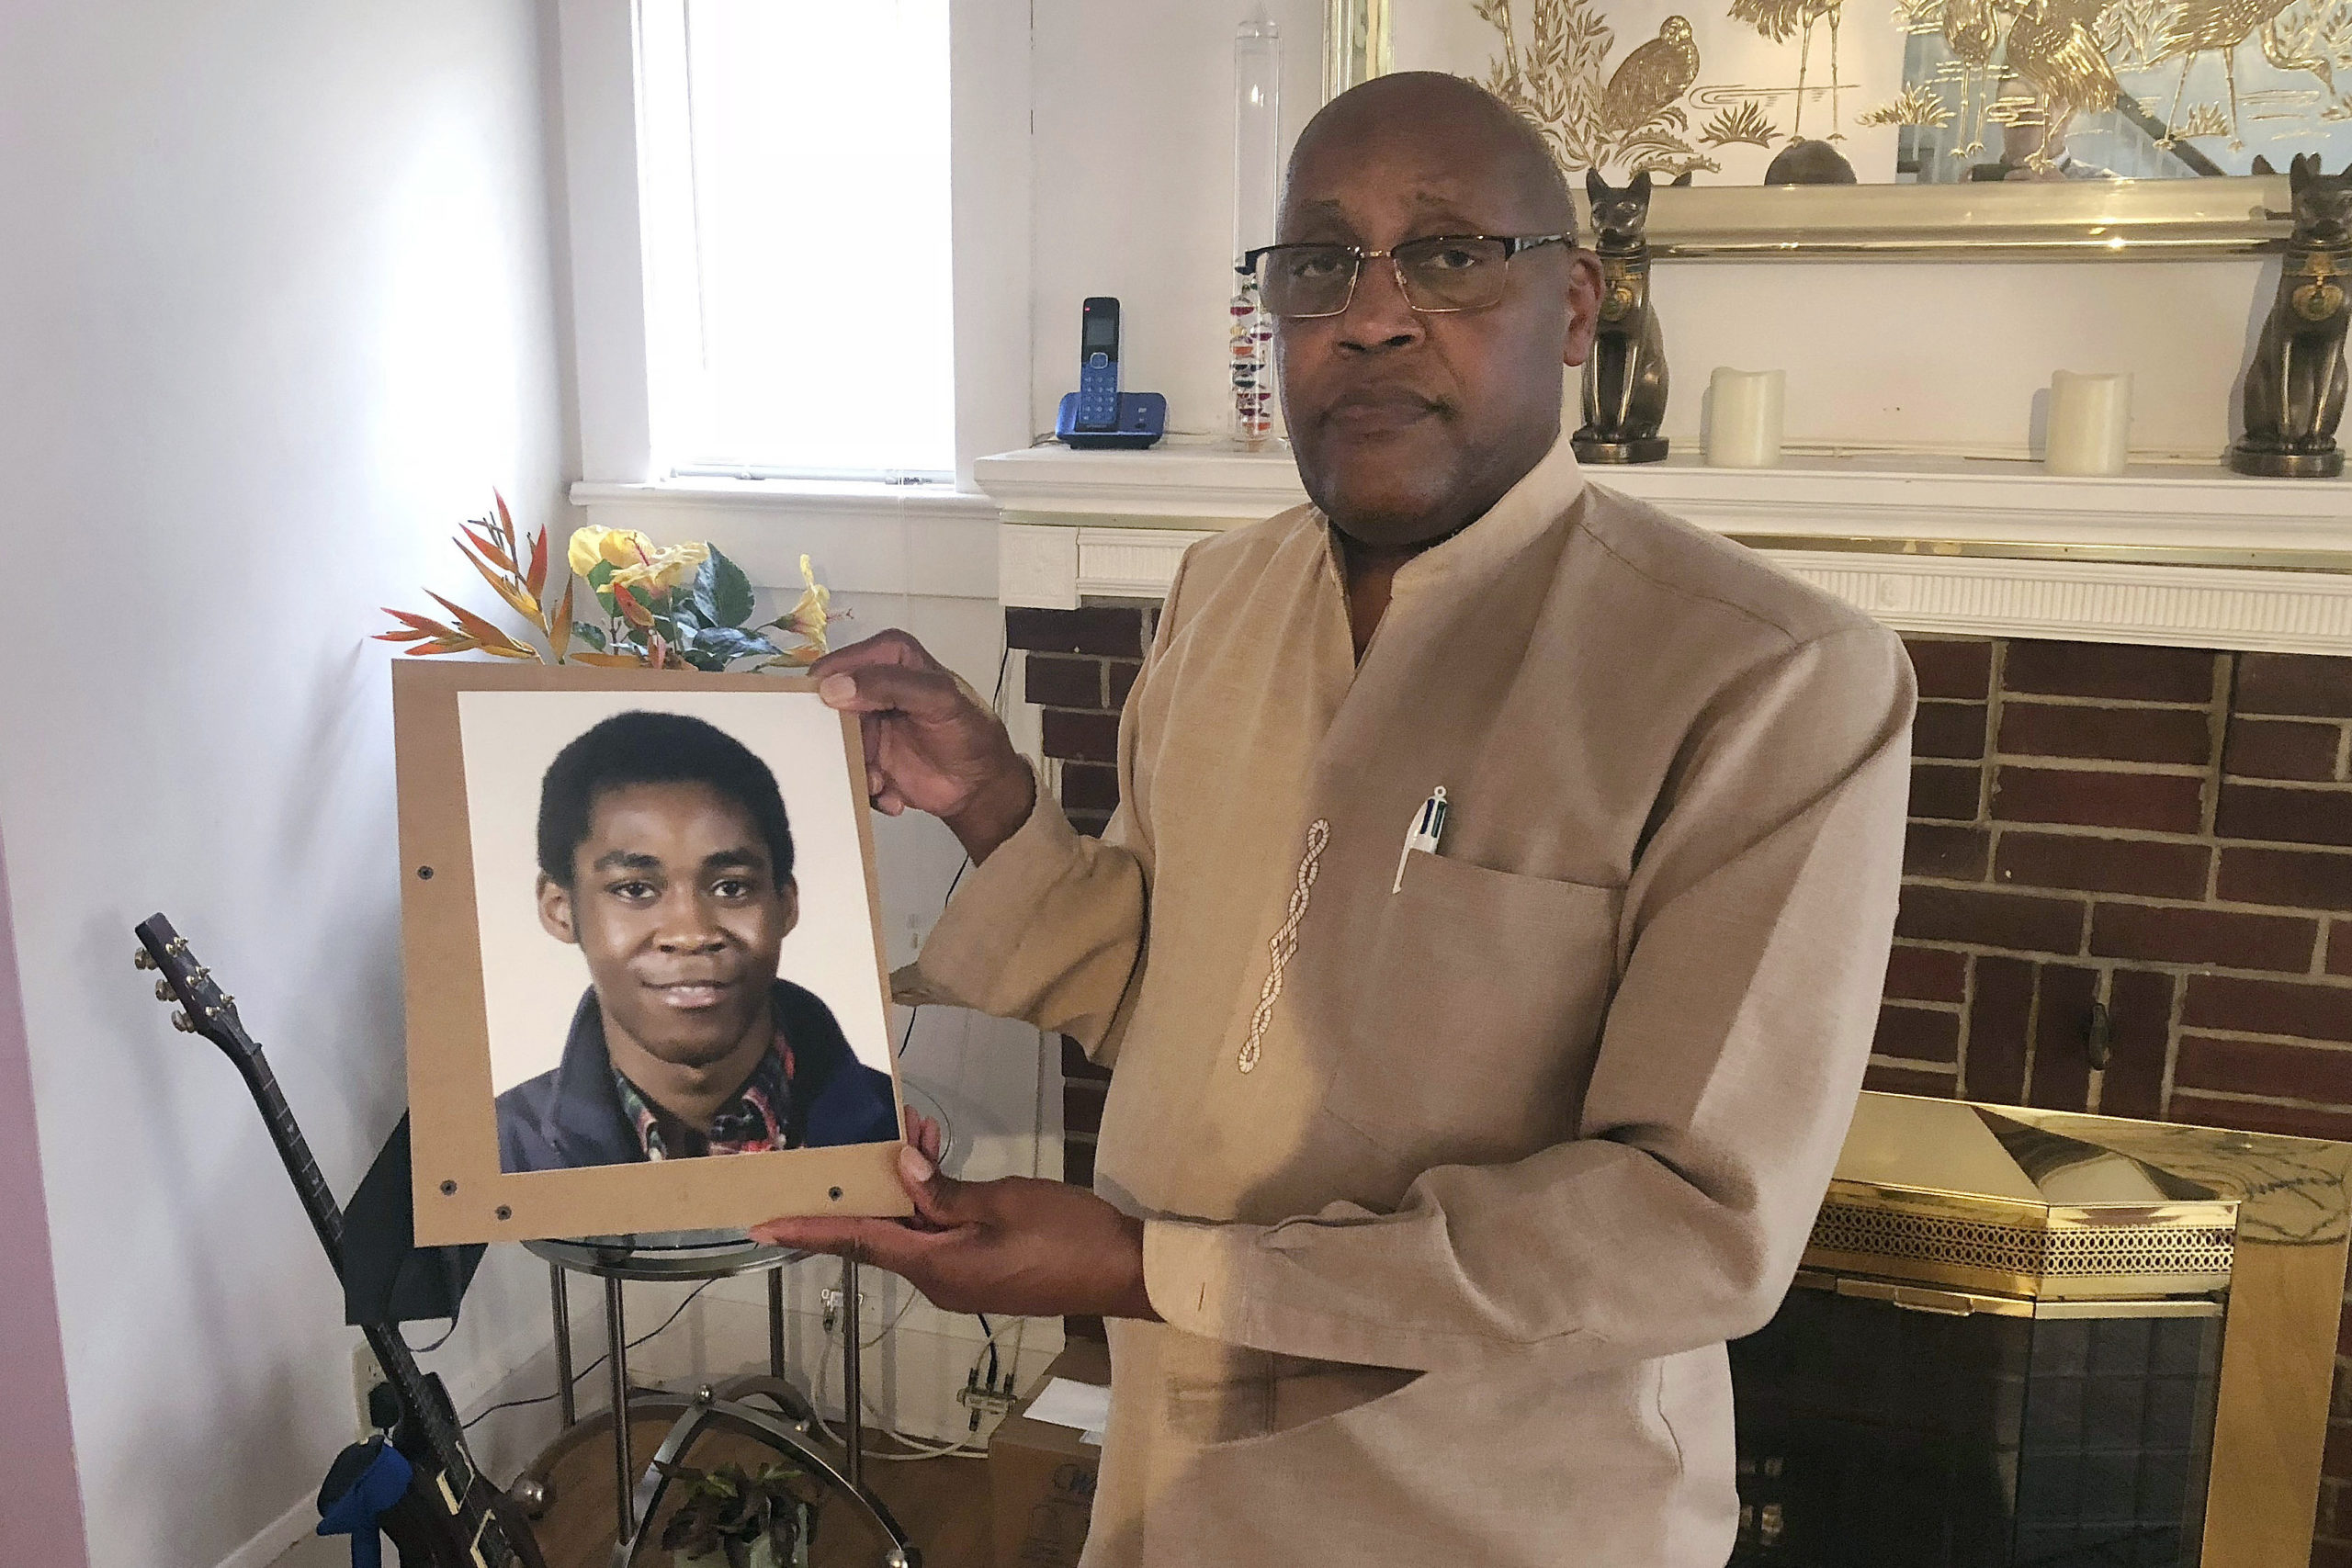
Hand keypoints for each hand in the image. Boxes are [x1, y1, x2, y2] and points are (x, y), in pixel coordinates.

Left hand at [751, 1126, 1159, 1321]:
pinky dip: (932, 1201)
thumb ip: (945, 1190)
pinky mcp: (981, 1271)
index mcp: (936, 1266)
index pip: (858, 1241)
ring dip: (907, 1187)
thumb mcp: (1002, 1202)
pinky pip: (937, 1236)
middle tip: (870, 1141)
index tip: (762, 1225)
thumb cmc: (1066, 1235)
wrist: (1123, 1272)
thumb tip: (900, 1170)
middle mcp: (938, 1279)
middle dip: (868, 1187)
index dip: (809, 1230)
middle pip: (880, 1234)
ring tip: (925, 1136)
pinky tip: (944, 1165)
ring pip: (911, 1230)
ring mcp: (960, 1279)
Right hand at [809, 631, 1034, 860]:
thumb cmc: (969, 731)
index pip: (837, 665)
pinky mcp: (867, 758)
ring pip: (835, 746)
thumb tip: (833, 688)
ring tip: (880, 784)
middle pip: (827, 710)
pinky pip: (848, 772)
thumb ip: (889, 685)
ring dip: (855, 770)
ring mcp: (868, 724)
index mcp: (888, 657)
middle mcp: (872, 687)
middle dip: (839, 742)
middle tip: (860, 760)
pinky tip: (891, 795)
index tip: (833, 722)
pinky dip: (867, 789)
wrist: (982, 784)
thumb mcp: (938, 699)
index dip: (826, 693)